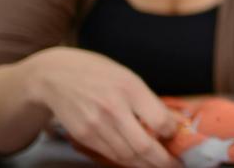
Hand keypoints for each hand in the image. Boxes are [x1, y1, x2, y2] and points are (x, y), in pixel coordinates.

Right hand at [24, 47, 179, 167]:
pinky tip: (138, 160)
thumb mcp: (131, 79)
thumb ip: (152, 102)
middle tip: (176, 165)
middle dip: (163, 161)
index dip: (172, 133)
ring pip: (127, 156)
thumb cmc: (100, 74)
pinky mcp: (83, 137)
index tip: (176, 135)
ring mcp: (96, 125)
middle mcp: (113, 109)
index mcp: (130, 89)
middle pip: (143, 146)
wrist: (56, 76)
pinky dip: (127, 161)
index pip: (159, 120)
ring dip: (146, 165)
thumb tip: (177, 122)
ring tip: (159, 165)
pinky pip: (111, 155)